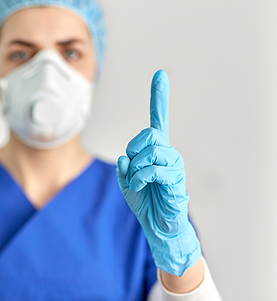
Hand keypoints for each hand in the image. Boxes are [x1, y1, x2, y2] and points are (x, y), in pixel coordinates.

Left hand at [115, 70, 200, 276]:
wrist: (159, 225)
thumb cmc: (145, 201)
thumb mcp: (127, 181)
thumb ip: (123, 167)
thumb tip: (123, 158)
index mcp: (155, 149)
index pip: (158, 118)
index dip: (158, 97)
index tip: (160, 74)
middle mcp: (168, 152)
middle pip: (148, 134)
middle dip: (133, 149)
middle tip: (133, 168)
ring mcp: (174, 164)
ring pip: (150, 151)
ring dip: (136, 168)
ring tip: (137, 182)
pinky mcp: (176, 179)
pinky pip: (153, 169)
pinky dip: (139, 178)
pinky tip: (140, 186)